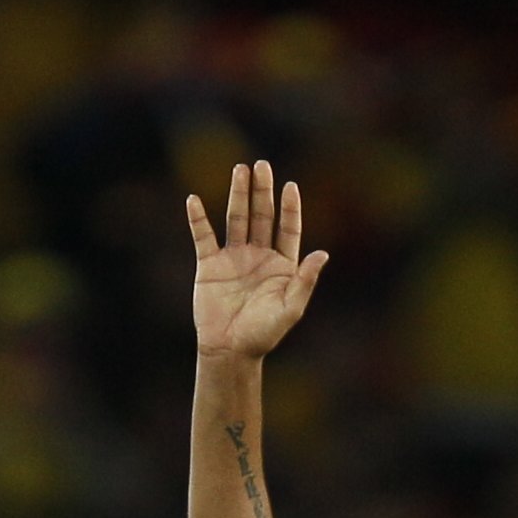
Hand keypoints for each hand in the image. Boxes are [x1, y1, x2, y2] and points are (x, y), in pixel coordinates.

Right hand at [186, 160, 326, 360]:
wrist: (230, 351)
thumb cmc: (263, 334)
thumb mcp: (291, 309)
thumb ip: (306, 280)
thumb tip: (323, 254)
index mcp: (281, 265)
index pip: (287, 229)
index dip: (289, 208)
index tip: (290, 186)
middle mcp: (258, 256)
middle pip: (262, 216)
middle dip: (262, 191)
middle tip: (262, 166)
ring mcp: (233, 258)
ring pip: (236, 219)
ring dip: (238, 195)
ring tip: (240, 170)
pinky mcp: (209, 266)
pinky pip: (203, 237)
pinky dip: (198, 219)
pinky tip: (194, 200)